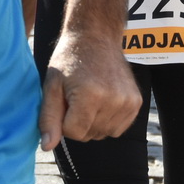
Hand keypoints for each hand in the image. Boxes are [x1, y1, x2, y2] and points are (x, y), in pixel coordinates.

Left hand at [37, 30, 140, 150]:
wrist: (96, 36)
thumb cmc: (69, 60)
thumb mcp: (52, 86)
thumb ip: (48, 118)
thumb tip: (47, 147)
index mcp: (90, 95)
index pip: (73, 133)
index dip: (63, 120)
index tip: (65, 100)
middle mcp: (113, 100)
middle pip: (88, 135)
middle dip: (77, 121)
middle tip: (76, 95)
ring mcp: (128, 102)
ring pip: (103, 134)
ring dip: (92, 122)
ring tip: (89, 97)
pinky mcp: (136, 103)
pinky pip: (118, 129)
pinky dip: (107, 120)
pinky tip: (102, 100)